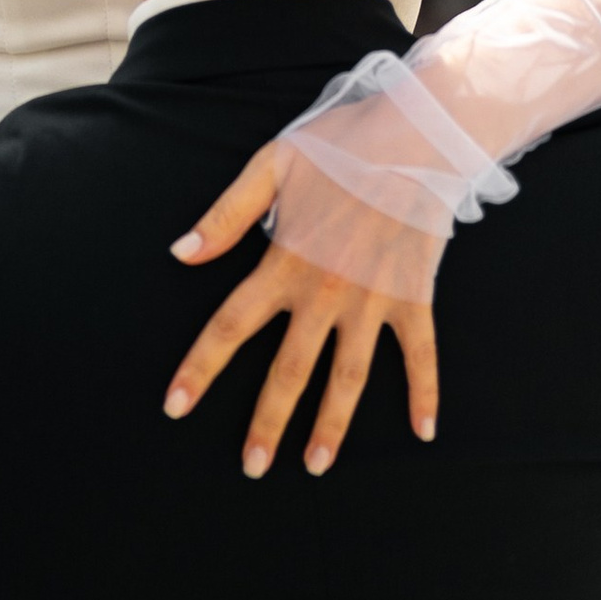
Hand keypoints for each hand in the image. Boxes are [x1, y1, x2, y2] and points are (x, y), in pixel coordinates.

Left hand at [162, 141, 438, 478]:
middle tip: (253, 466)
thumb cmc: (340, 145)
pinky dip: (425, 393)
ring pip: (349, 378)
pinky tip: (424, 431)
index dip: (200, 367)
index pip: (231, 325)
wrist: (416, 133)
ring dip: (332, 426)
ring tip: (315, 465)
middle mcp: (326, 293)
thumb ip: (225, 215)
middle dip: (268, 423)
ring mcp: (374, 300)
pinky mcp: (414, 297)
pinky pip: (420, 354)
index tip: (174, 406)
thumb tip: (180, 254)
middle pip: (289, 370)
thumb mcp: (272, 167)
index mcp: (285, 263)